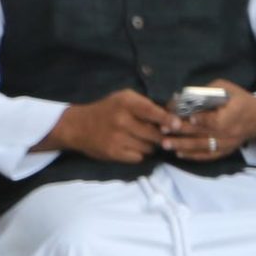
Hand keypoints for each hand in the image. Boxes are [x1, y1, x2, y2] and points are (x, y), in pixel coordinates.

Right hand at [42, 89, 171, 164]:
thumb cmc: (107, 109)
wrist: (77, 126)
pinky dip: (140, 153)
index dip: (167, 119)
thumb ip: (146, 104)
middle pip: (154, 133)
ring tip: (145, 139)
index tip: (178, 125)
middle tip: (166, 136)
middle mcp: (121, 120)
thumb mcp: (124, 99)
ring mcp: (117, 138)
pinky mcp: (113, 153)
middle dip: (163, 136)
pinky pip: (138, 157)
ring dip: (152, 145)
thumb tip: (174, 112)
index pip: (152, 111)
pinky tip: (134, 147)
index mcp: (126, 102)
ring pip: (148, 147)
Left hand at [159, 80, 255, 161]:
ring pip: (200, 146)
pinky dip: (192, 156)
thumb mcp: (229, 89)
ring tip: (166, 144)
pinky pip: (206, 156)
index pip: (209, 119)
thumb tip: (187, 95)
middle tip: (163, 130)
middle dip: (180, 131)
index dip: (194, 119)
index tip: (178, 118)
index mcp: (229, 116)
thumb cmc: (242, 101)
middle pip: (200, 133)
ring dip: (182, 146)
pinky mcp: (224, 152)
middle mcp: (226, 133)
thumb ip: (209, 91)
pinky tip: (179, 154)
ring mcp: (225, 144)